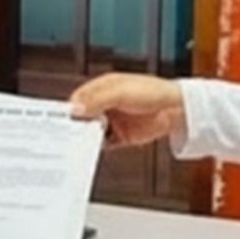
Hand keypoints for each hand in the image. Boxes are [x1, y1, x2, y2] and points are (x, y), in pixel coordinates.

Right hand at [69, 73, 184, 148]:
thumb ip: (97, 100)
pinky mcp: (120, 136)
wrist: (176, 109)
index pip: (79, 99)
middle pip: (83, 116)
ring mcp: (113, 120)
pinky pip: (103, 143)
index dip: (70, 110)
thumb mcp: (121, 92)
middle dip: (76, 125)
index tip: (63, 121)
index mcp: (103, 88)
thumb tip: (75, 109)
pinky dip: (97, 147)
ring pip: (91, 131)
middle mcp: (105, 104)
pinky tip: (91, 150)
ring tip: (76, 144)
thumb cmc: (153, 92)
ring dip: (85, 137)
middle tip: (67, 135)